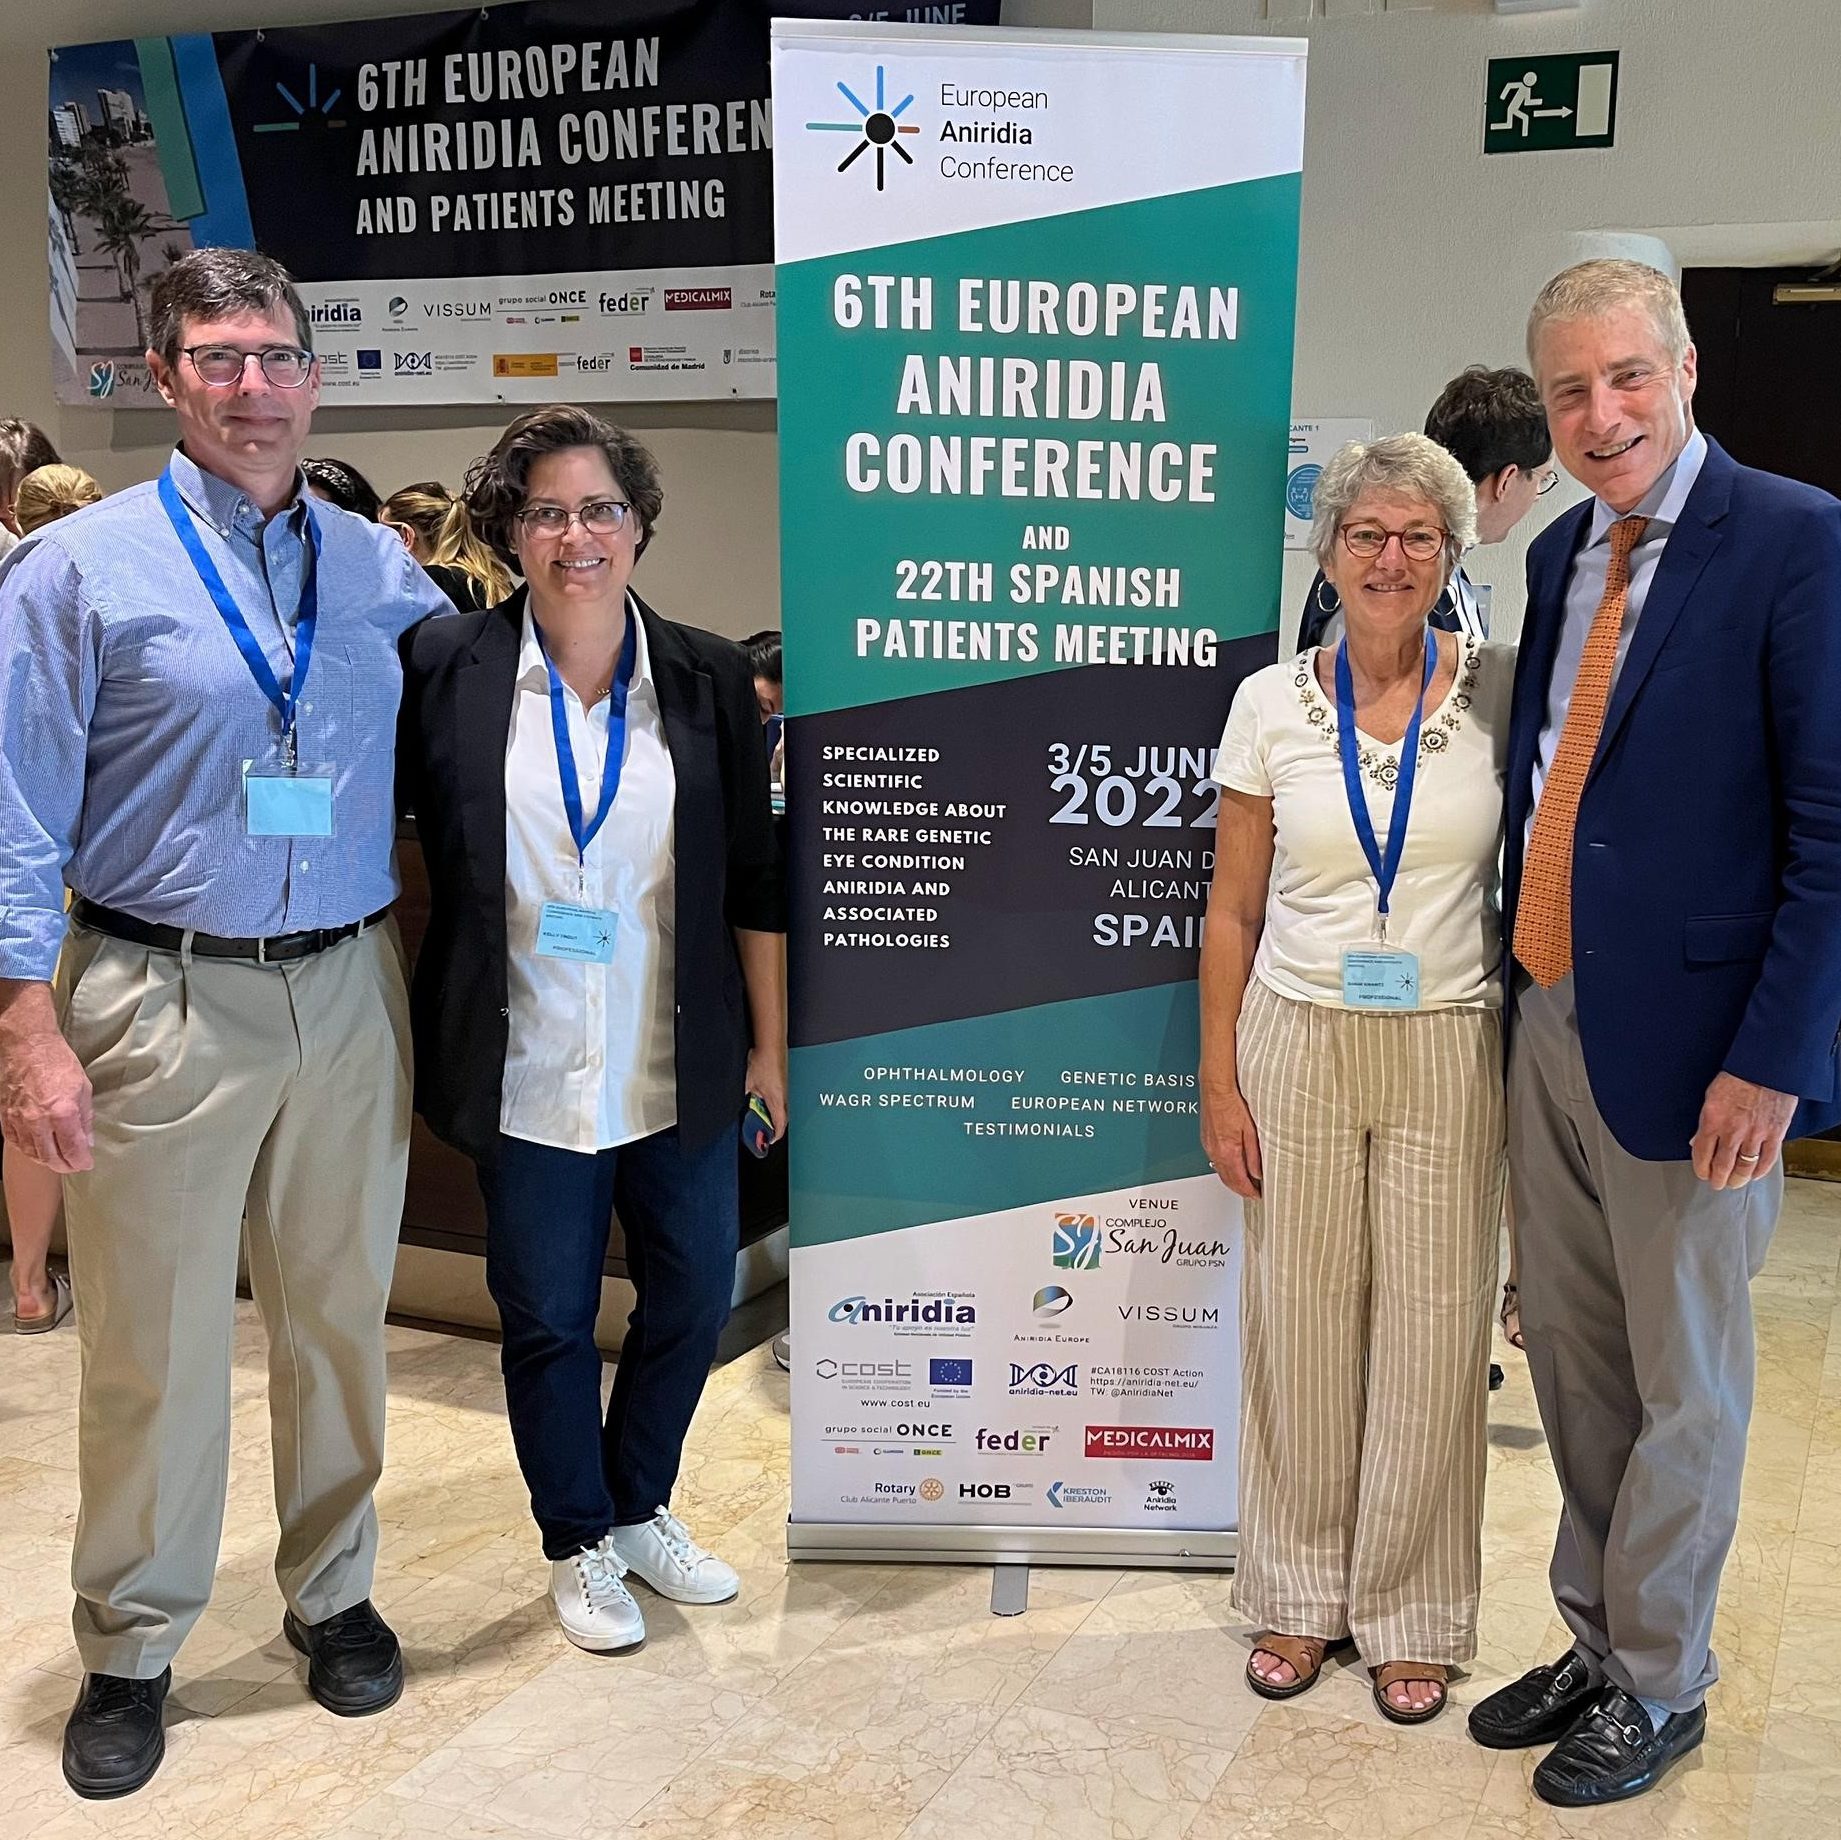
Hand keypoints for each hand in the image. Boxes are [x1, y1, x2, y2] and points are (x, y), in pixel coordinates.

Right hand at [0, 1023, 92, 1173]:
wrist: (28, 1047)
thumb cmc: (58, 1063)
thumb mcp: (83, 1088)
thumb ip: (85, 1118)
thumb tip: (87, 1141)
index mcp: (62, 1112)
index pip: (72, 1149)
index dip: (81, 1161)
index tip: (86, 1164)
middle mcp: (38, 1120)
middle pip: (50, 1157)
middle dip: (64, 1166)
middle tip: (73, 1166)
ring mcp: (19, 1119)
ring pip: (31, 1152)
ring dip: (46, 1160)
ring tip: (57, 1160)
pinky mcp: (6, 1116)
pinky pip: (15, 1142)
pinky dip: (27, 1150)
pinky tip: (35, 1150)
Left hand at [745, 1046, 786, 1143]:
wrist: (771, 1045)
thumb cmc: (763, 1062)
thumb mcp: (750, 1084)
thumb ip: (750, 1096)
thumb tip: (747, 1102)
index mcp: (777, 1101)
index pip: (780, 1125)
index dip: (774, 1135)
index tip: (769, 1140)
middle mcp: (784, 1097)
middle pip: (782, 1119)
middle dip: (773, 1127)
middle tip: (763, 1131)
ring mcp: (785, 1089)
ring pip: (781, 1108)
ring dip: (773, 1115)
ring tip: (761, 1116)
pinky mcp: (783, 1083)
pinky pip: (780, 1099)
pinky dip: (773, 1104)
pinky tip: (763, 1099)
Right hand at [1201, 1084, 1261, 1198]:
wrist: (1216, 1088)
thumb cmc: (1232, 1103)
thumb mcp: (1251, 1130)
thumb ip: (1254, 1154)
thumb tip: (1257, 1173)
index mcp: (1228, 1151)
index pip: (1239, 1180)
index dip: (1250, 1191)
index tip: (1258, 1195)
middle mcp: (1215, 1151)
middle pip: (1228, 1180)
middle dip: (1240, 1189)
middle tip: (1253, 1193)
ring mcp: (1209, 1146)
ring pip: (1220, 1171)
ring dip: (1232, 1180)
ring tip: (1246, 1182)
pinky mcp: (1206, 1140)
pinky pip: (1215, 1161)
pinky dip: (1225, 1169)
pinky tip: (1233, 1166)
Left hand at [1691, 1072, 1796, 1189]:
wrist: (1767, 1068)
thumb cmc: (1737, 1077)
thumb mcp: (1711, 1096)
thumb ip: (1705, 1121)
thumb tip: (1698, 1141)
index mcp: (1712, 1120)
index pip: (1702, 1153)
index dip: (1701, 1168)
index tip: (1702, 1174)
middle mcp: (1733, 1131)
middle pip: (1723, 1165)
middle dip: (1718, 1179)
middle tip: (1717, 1184)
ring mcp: (1755, 1134)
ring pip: (1745, 1167)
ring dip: (1738, 1179)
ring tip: (1734, 1183)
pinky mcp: (1775, 1134)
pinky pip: (1767, 1159)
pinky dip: (1760, 1171)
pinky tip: (1754, 1175)